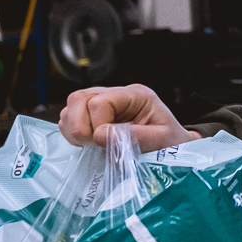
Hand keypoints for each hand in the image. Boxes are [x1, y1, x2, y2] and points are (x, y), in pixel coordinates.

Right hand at [58, 84, 195, 151]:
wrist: (172, 146)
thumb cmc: (170, 141)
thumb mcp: (162, 140)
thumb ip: (135, 137)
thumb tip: (101, 135)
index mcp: (135, 95)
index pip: (100, 102)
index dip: (97, 125)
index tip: (107, 143)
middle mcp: (115, 94)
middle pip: (79, 98)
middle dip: (81, 127)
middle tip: (95, 145)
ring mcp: (101, 102)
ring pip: (70, 107)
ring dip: (75, 131)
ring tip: (94, 145)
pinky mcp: (91, 115)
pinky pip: (68, 119)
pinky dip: (73, 134)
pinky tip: (89, 144)